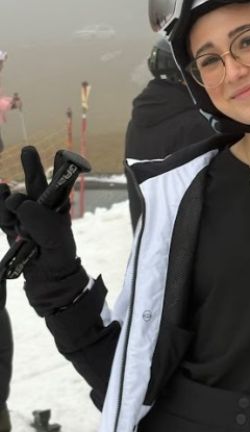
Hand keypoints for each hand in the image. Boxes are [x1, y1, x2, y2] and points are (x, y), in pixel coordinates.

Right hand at [3, 147, 87, 315]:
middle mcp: (43, 211)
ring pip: (15, 201)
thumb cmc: (58, 259)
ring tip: (7, 198)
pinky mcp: (12, 228)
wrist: (46, 281)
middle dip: (32, 167)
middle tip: (28, 150)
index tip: (61, 153)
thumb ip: (41, 221)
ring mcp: (26, 219)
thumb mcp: (56, 240)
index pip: (59, 186)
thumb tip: (21, 202)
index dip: (60, 169)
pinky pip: (2, 215)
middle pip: (36, 185)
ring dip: (10, 198)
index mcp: (59, 211)